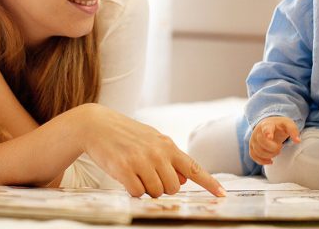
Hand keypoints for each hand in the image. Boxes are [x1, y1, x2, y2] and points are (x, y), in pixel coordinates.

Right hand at [80, 104, 225, 197]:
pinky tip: (125, 175)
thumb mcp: (152, 141)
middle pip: (173, 187)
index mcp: (167, 145)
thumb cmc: (126, 134)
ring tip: (135, 172)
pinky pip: (137, 193)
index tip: (222, 194)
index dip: (209, 183)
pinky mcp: (124, 169)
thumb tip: (184, 179)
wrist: (97, 124)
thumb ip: (169, 159)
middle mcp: (158, 152)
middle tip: (147, 174)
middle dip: (162, 186)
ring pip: (156, 192)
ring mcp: (141, 160)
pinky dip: (132, 190)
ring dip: (146, 189)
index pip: (193, 167)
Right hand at [249, 116, 300, 164]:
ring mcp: (253, 139)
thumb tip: (298, 141)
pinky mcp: (252, 147)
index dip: (267, 132)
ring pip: (257, 151)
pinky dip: (261, 161)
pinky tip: (270, 161)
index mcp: (267, 124)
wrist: (270, 125)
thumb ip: (293, 131)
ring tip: (276, 152)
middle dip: (273, 148)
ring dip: (269, 155)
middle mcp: (258, 131)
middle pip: (262, 142)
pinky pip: (253, 156)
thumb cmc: (280, 126)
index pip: (266, 128)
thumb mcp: (288, 124)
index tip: (269, 136)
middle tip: (280, 147)